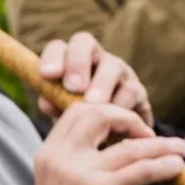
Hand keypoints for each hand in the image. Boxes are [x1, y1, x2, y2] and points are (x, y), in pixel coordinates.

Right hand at [29, 100, 184, 184]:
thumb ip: (76, 160)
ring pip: (130, 147)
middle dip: (130, 119)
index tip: (126, 126)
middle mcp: (61, 158)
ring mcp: (82, 173)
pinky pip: (141, 170)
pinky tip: (174, 168)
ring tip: (178, 149)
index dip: (107, 112)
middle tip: (148, 133)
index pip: (78, 112)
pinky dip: (162, 166)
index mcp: (49, 153)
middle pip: (99, 115)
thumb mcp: (59, 184)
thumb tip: (114, 142)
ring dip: (159, 146)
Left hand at [35, 32, 153, 126]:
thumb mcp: (61, 114)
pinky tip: (113, 118)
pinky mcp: (137, 90)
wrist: (111, 141)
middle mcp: (94, 59)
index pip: (57, 48)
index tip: (47, 75)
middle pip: (84, 43)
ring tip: (92, 103)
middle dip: (77, 63)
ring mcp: (118, 71)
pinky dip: (121, 104)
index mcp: (69, 62)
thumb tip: (48, 101)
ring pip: (112, 67)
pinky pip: (131, 91)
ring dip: (101, 84)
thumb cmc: (79, 122)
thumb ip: (53, 104)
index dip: (52, 58)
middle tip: (73, 87)